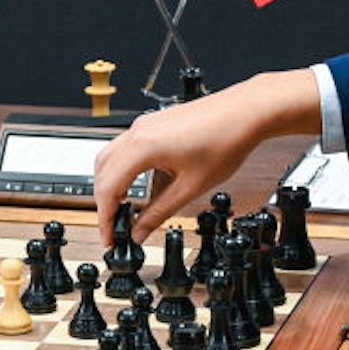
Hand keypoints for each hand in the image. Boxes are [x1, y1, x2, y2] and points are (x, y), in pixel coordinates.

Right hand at [91, 70, 321, 242]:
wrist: (246, 111)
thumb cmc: (226, 140)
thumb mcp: (191, 187)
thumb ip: (159, 212)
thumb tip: (141, 231)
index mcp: (143, 147)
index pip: (108, 188)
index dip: (105, 218)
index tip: (110, 237)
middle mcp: (138, 132)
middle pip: (102, 172)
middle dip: (103, 203)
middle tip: (113, 229)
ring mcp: (144, 125)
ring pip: (109, 158)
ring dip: (109, 185)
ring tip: (121, 211)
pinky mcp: (153, 123)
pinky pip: (124, 148)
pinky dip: (121, 170)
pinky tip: (135, 186)